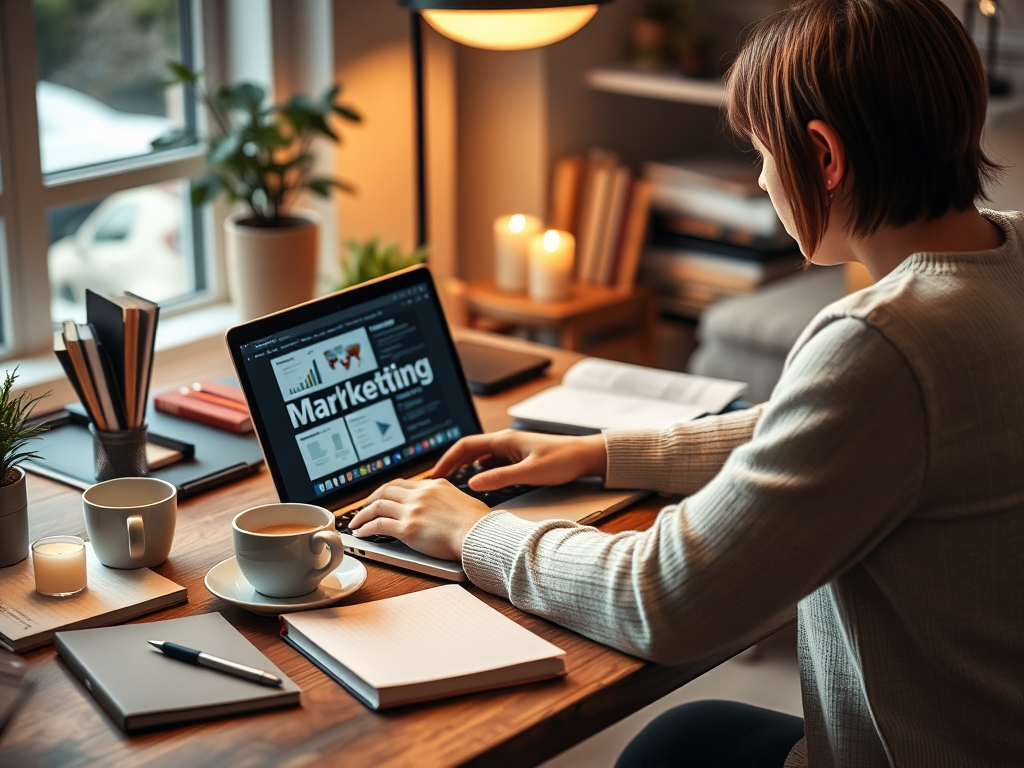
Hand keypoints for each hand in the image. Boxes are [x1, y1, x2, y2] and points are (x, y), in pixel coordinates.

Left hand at [349, 478, 490, 560]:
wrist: (480, 534)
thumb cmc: (478, 524)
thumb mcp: (462, 500)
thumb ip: (446, 500)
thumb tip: (441, 508)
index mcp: (434, 485)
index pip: (404, 484)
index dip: (388, 491)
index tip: (382, 497)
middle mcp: (421, 494)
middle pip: (386, 490)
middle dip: (371, 499)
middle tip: (364, 508)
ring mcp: (413, 510)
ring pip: (378, 506)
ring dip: (363, 514)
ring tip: (356, 522)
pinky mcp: (408, 528)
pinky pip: (378, 525)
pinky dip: (366, 528)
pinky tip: (361, 533)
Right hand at [430, 430, 607, 490]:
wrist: (586, 456)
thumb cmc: (563, 461)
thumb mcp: (530, 472)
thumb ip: (501, 478)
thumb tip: (473, 483)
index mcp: (504, 440)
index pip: (465, 446)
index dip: (447, 460)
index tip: (435, 474)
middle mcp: (505, 441)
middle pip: (469, 450)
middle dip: (451, 464)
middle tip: (438, 482)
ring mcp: (512, 449)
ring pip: (480, 457)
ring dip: (465, 468)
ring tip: (453, 484)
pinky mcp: (519, 457)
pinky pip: (492, 462)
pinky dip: (480, 471)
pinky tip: (479, 483)